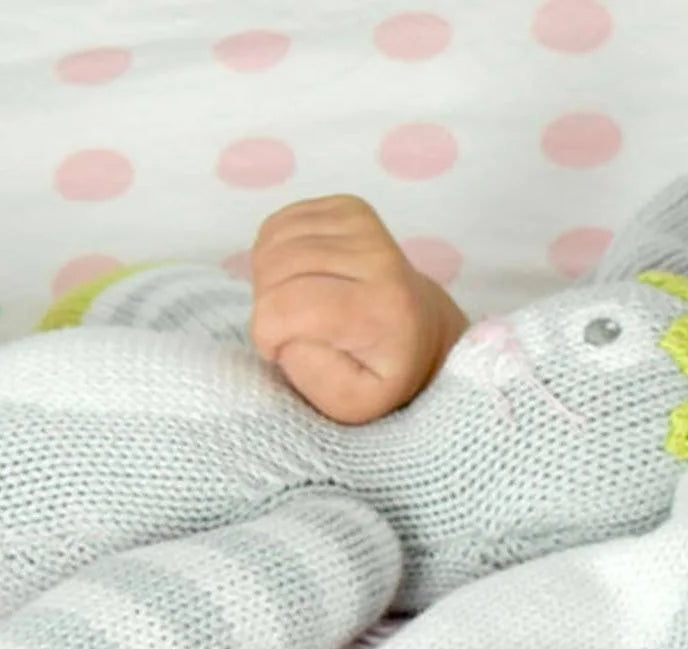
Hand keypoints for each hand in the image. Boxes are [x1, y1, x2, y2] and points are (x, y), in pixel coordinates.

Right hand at [248, 194, 468, 424]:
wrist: (422, 329)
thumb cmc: (384, 373)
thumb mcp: (356, 403)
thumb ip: (316, 378)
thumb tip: (287, 332)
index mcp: (381, 307)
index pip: (289, 304)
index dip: (266, 331)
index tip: (278, 351)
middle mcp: (376, 255)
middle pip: (276, 269)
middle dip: (265, 306)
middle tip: (287, 331)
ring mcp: (362, 224)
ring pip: (272, 244)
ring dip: (267, 281)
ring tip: (294, 307)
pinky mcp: (346, 206)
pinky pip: (279, 225)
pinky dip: (274, 255)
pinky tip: (298, 279)